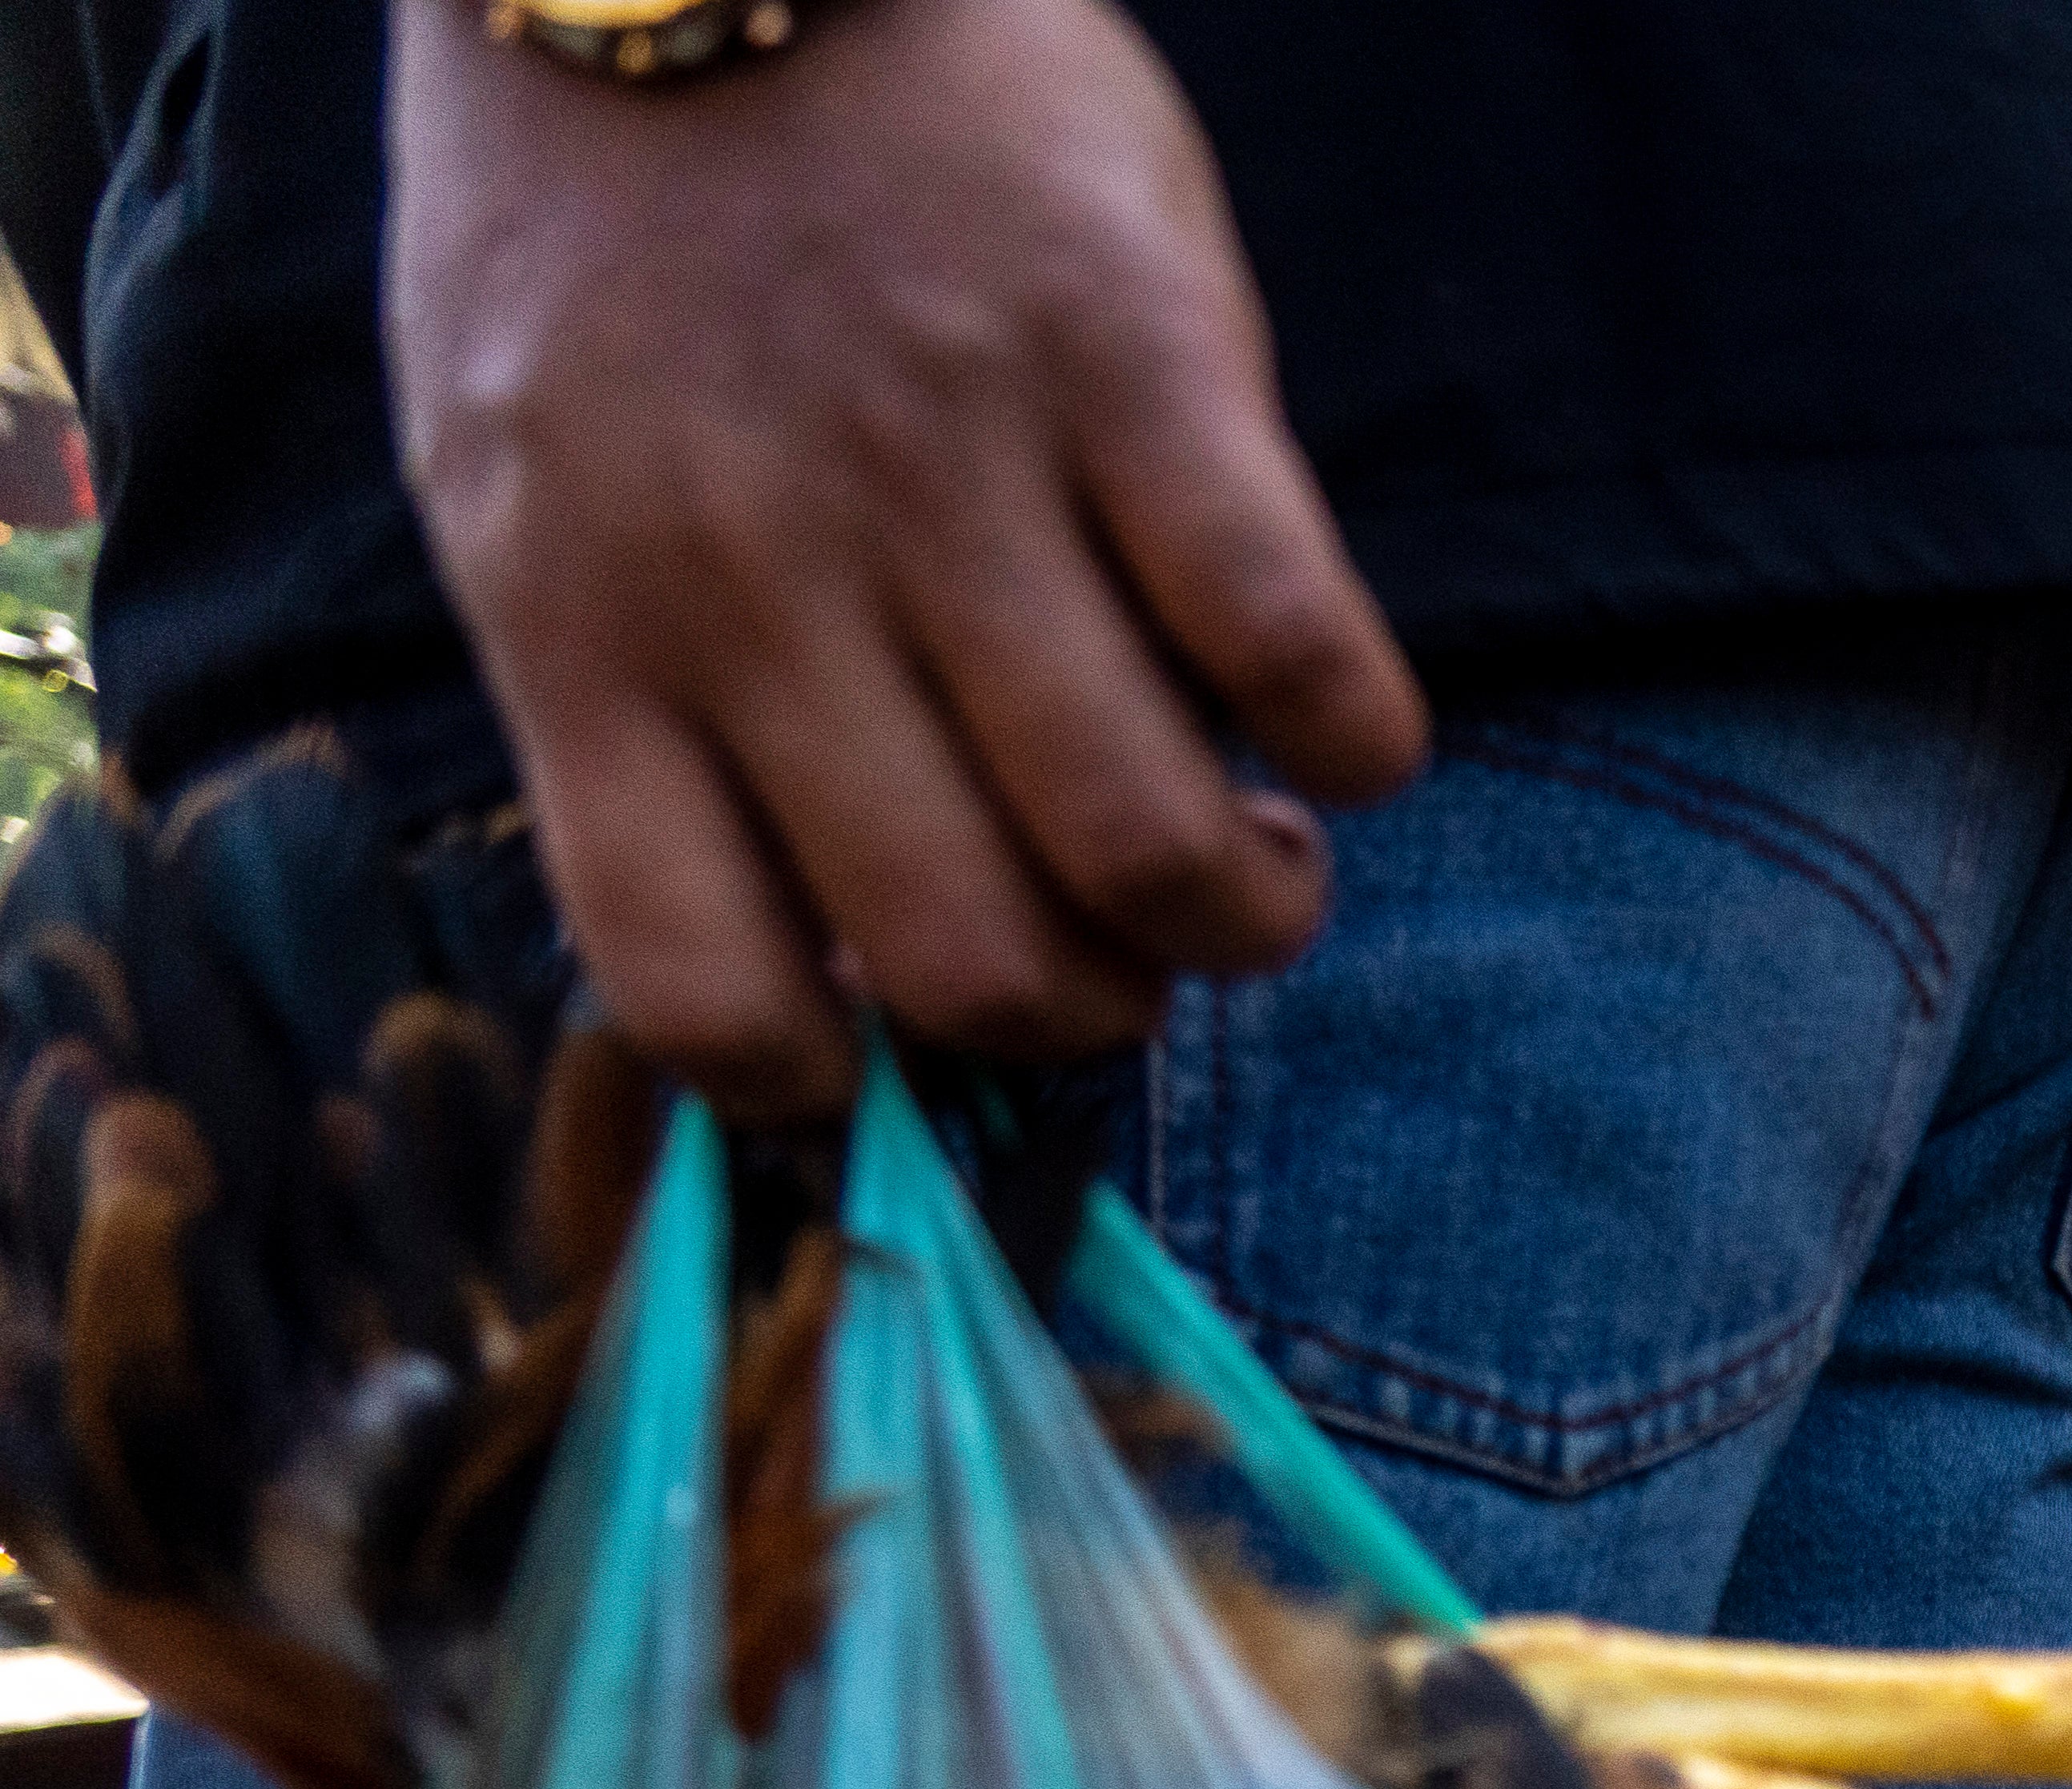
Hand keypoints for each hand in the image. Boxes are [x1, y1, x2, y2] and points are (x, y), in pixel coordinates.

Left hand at [381, 0, 1427, 1116]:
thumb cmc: (617, 246)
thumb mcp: (535, 488)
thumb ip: (649, 700)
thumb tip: (830, 952)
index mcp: (588, 629)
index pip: (711, 993)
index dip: (839, 1080)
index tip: (905, 1026)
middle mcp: (759, 577)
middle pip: (977, 959)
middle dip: (1091, 1013)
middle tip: (1126, 946)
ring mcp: (953, 469)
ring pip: (1151, 847)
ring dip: (1246, 912)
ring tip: (1253, 860)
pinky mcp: (1135, 362)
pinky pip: (1297, 646)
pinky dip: (1357, 745)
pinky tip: (1340, 732)